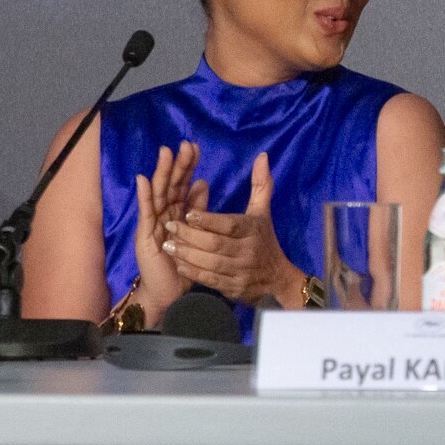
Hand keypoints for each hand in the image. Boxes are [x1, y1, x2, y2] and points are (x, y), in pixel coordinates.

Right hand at [132, 141, 201, 322]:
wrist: (170, 291)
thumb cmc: (184, 263)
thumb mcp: (196, 232)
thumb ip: (198, 209)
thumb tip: (202, 182)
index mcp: (177, 213)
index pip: (182, 184)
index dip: (188, 166)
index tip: (195, 147)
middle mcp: (164, 215)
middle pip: (170, 185)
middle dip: (177, 164)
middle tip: (185, 144)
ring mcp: (153, 223)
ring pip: (157, 193)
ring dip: (161, 173)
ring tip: (165, 153)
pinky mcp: (145, 235)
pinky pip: (145, 212)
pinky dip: (143, 195)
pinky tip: (143, 179)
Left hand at [160, 152, 304, 307]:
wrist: (276, 279)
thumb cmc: (263, 240)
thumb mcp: (262, 212)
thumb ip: (261, 184)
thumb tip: (262, 156)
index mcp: (253, 231)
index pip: (230, 225)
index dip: (209, 220)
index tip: (188, 213)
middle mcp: (248, 252)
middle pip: (216, 244)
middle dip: (190, 236)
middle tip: (168, 226)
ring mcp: (240, 272)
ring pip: (210, 263)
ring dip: (187, 254)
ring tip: (168, 245)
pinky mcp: (233, 288)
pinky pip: (210, 280)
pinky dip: (193, 273)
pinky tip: (179, 264)